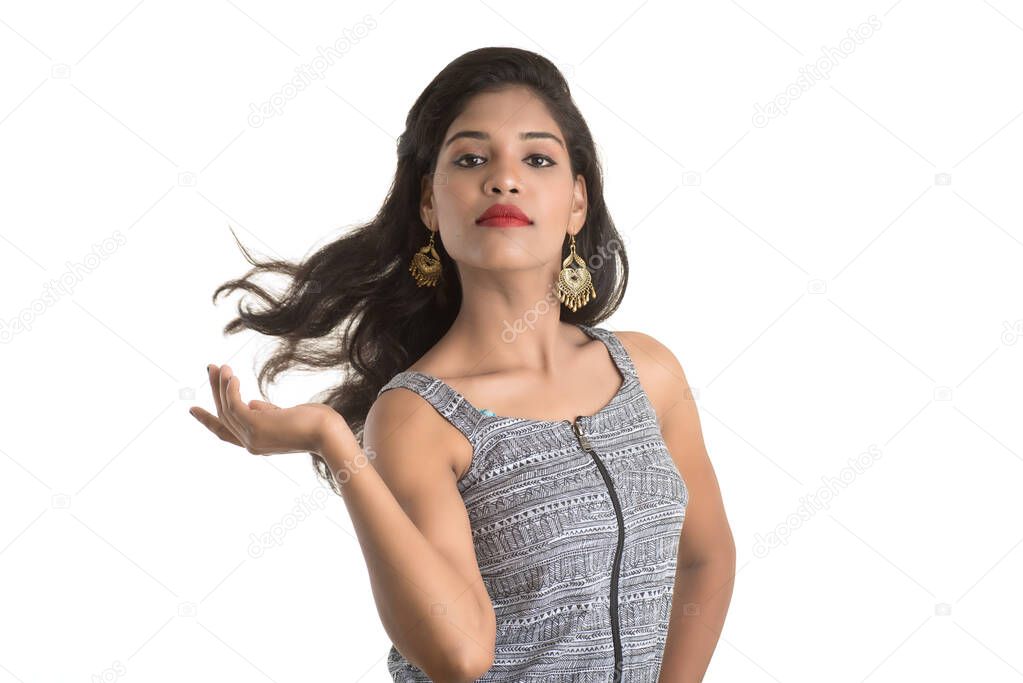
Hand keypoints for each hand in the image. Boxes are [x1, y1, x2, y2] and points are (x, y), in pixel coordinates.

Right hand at [189, 363, 349, 457]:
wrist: (329, 433)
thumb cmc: (316, 424)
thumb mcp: (286, 417)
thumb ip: (267, 412)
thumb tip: (251, 403)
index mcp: (257, 443)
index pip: (226, 432)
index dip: (208, 421)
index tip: (193, 408)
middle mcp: (251, 444)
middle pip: (223, 417)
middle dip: (215, 391)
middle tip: (211, 368)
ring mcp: (252, 438)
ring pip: (227, 409)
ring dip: (222, 385)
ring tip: (221, 366)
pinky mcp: (256, 426)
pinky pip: (235, 404)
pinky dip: (230, 389)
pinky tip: (231, 376)